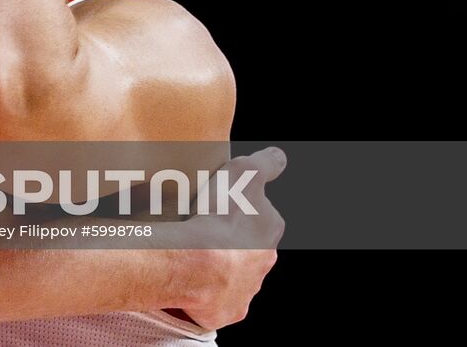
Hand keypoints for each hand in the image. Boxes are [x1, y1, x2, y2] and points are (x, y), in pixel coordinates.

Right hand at [175, 146, 285, 329]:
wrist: (196, 262)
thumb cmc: (220, 216)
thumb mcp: (244, 172)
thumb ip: (265, 164)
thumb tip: (279, 156)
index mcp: (269, 230)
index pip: (261, 218)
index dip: (240, 210)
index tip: (220, 207)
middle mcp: (263, 263)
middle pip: (248, 249)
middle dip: (231, 243)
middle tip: (202, 230)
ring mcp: (246, 290)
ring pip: (233, 276)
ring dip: (218, 267)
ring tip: (189, 254)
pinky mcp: (226, 311)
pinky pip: (216, 301)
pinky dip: (205, 294)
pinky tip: (188, 281)